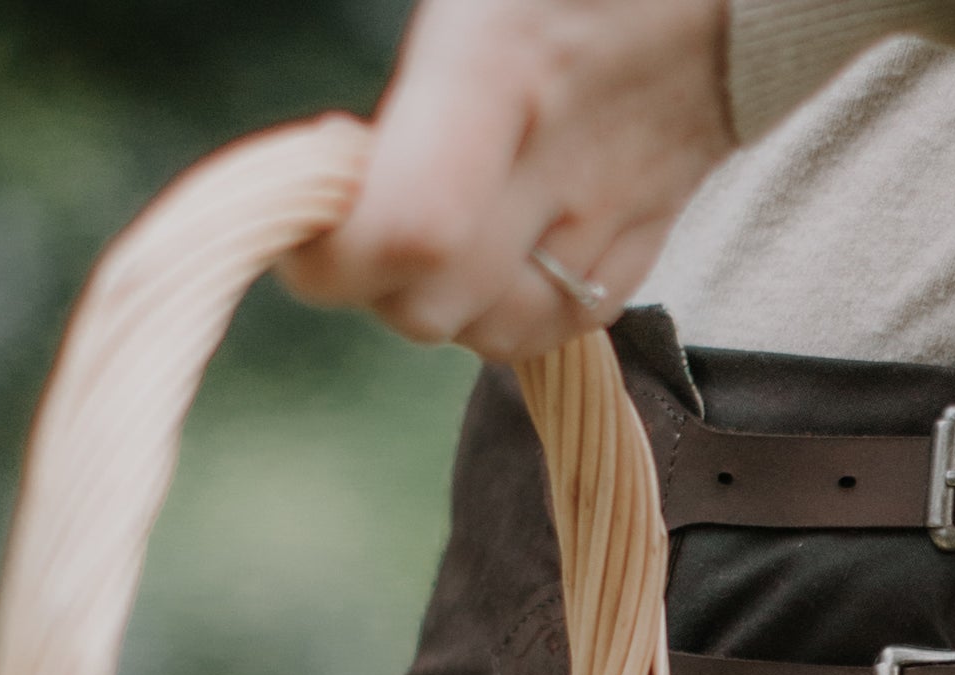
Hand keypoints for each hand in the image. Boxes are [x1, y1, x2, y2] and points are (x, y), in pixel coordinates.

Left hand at [282, 0, 733, 359]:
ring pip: (497, 332)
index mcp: (503, 63)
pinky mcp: (651, 234)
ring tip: (431, 231)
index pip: (409, 229)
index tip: (303, 228)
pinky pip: (566, 322)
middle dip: (375, 282)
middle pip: (437, 308)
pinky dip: (514, 311)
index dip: (336, 257)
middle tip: (359, 212)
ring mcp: (614, 211)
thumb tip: (336, 162)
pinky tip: (499, 254)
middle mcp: (560, 160)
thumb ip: (414, 70)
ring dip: (444, 304)